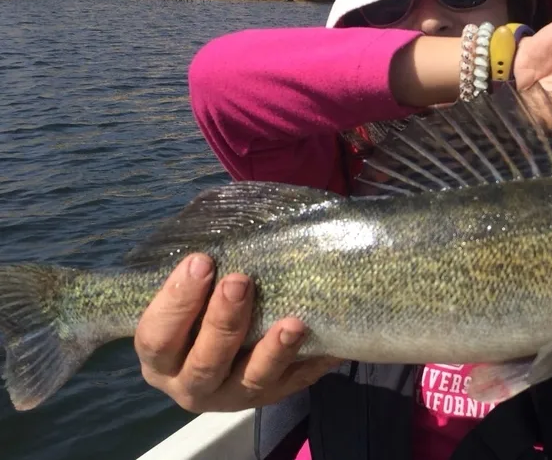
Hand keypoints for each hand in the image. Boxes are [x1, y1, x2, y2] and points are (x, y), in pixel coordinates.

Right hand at [134, 253, 341, 412]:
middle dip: (223, 322)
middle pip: (205, 363)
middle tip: (240, 281)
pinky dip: (312, 362)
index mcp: (161, 357)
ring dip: (273, 352)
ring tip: (294, 323)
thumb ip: (196, 271)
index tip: (202, 261)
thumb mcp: (189, 291)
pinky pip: (294, 383)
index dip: (176, 301)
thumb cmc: (201, 303)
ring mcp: (233, 395)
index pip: (157, 336)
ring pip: (252, 381)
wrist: (225, 343)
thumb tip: (221, 219)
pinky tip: (329, 343)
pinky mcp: (272, 396)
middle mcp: (191, 384)